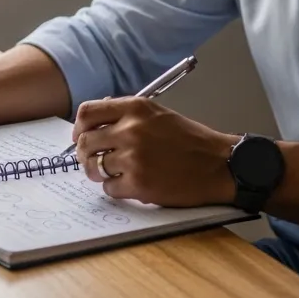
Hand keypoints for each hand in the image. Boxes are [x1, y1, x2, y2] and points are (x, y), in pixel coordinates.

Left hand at [71, 97, 236, 207]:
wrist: (219, 164)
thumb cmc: (191, 141)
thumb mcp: (158, 115)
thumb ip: (127, 116)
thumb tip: (94, 124)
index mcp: (136, 108)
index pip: (87, 113)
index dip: (79, 128)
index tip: (82, 137)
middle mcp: (131, 129)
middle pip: (85, 143)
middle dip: (86, 154)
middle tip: (94, 160)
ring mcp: (134, 157)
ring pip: (94, 167)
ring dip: (99, 173)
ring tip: (114, 173)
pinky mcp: (138, 183)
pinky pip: (109, 188)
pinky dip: (116, 189)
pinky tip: (131, 184)